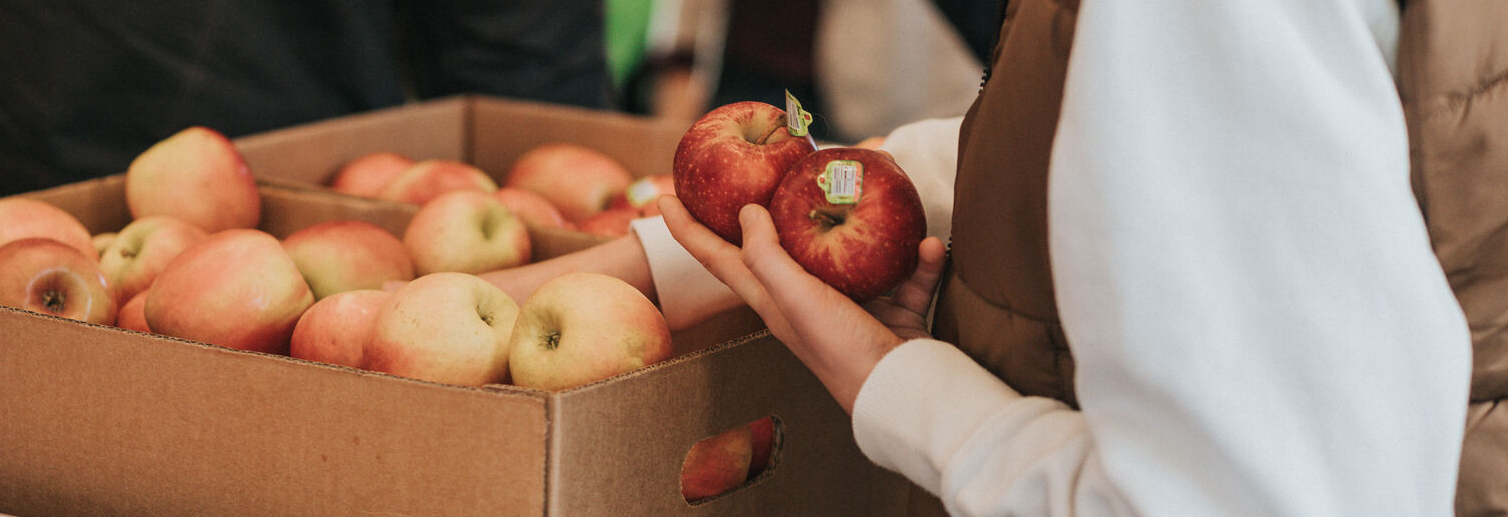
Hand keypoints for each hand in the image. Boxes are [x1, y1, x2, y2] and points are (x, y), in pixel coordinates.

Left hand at [658, 195, 945, 412]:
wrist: (901, 391)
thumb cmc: (840, 350)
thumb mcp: (795, 300)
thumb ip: (768, 256)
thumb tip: (747, 211)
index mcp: (771, 298)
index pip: (717, 258)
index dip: (686, 230)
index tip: (662, 197)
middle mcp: (804, 297)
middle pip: (780, 242)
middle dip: (772, 205)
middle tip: (761, 166)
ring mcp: (849, 302)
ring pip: (851, 249)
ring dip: (865, 222)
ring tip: (873, 188)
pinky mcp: (891, 308)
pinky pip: (904, 272)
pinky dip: (920, 260)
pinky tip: (931, 246)